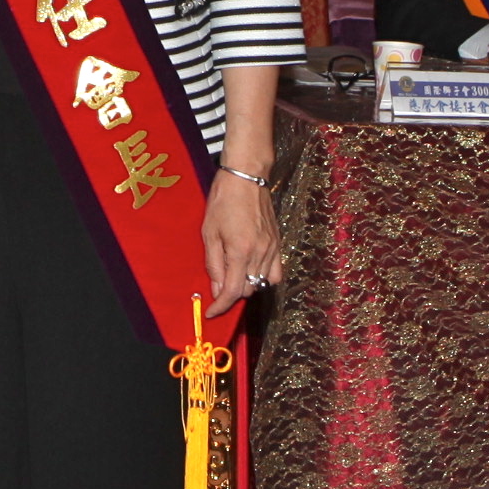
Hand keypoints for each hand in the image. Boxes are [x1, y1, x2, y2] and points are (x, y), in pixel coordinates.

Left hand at [202, 167, 281, 316]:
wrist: (247, 176)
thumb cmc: (223, 200)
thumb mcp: (209, 232)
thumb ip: (214, 264)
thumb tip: (217, 290)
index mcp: (241, 251)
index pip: (233, 292)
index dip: (221, 306)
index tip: (212, 312)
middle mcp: (260, 253)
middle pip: (248, 290)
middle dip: (232, 293)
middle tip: (218, 284)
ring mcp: (273, 249)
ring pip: (262, 283)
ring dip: (247, 285)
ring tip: (233, 274)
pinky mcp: (279, 243)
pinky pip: (276, 272)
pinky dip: (264, 277)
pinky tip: (252, 269)